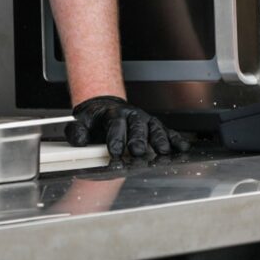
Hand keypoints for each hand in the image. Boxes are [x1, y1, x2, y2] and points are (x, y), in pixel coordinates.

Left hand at [66, 96, 189, 157]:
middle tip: (138, 152)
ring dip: (159, 140)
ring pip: (154, 128)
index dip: (115, 139)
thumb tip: (79, 139)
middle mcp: (132, 116)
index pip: (115, 125)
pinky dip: (175, 139)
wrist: (105, 107)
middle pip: (137, 127)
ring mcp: (145, 121)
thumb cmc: (94, 120)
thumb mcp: (80, 123)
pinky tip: (182, 147)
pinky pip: (167, 131)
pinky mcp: (155, 127)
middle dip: (138, 140)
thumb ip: (77, 132)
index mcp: (113, 114)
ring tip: (163, 152)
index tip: (114, 152)